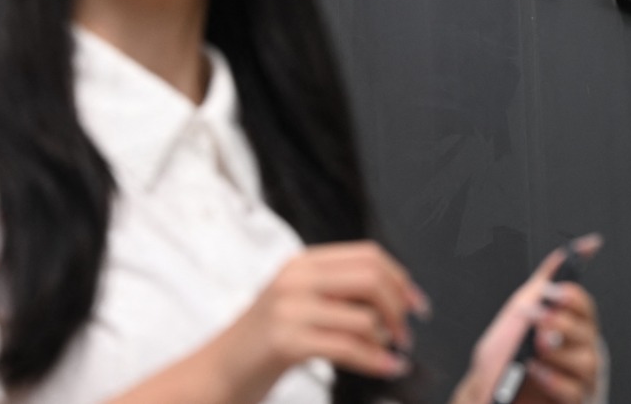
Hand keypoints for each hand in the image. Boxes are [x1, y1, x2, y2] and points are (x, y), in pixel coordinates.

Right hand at [218, 241, 427, 392]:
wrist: (213, 376)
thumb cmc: (262, 346)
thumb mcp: (298, 305)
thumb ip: (337, 294)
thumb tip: (396, 298)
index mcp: (303, 263)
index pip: (368, 254)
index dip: (400, 279)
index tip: (417, 305)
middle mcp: (296, 277)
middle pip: (371, 278)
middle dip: (399, 307)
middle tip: (407, 334)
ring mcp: (289, 308)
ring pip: (364, 316)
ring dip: (387, 339)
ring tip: (391, 354)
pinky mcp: (285, 341)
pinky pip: (347, 347)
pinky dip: (375, 360)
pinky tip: (387, 369)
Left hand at [455, 237, 602, 403]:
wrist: (485, 387)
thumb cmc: (507, 348)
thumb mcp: (524, 302)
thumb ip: (550, 273)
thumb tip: (584, 244)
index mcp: (571, 323)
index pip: (585, 305)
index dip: (571, 297)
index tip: (551, 293)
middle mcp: (578, 348)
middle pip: (588, 332)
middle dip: (560, 322)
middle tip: (535, 319)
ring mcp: (576, 376)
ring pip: (586, 362)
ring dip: (558, 351)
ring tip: (535, 346)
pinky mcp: (570, 399)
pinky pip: (574, 391)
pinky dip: (554, 379)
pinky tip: (535, 370)